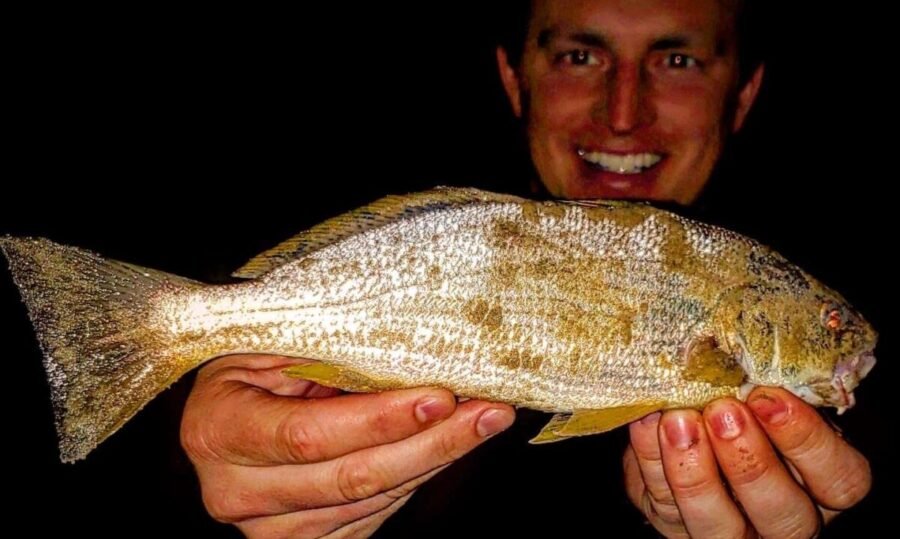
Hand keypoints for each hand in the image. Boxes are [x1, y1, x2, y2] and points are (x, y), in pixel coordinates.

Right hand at [180, 355, 514, 537]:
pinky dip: (418, 476)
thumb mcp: (272, 340)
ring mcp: (269, 527)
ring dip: (435, 459)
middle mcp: (236, 492)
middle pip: (351, 479)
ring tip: (485, 421)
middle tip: (488, 412)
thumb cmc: (253, 358)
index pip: (308, 435)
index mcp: (218, 431)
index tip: (440, 397)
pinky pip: (375, 514)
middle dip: (430, 444)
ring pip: (372, 501)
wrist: (227, 405)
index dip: (379, 420)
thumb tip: (415, 350)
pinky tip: (451, 444)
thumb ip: (325, 351)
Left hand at [623, 388, 870, 537]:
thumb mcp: (769, 399)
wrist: (689, 429)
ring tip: (679, 422)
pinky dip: (651, 461)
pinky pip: (662, 505)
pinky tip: (647, 423)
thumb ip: (767, 391)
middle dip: (750, 462)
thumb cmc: (745, 405)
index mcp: (820, 486)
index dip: (808, 441)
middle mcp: (781, 520)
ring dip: (696, 472)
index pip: (840, 479)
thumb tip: (741, 358)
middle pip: (783, 513)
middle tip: (723, 412)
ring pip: (719, 525)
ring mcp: (728, 531)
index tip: (769, 396)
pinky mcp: (674, 526)